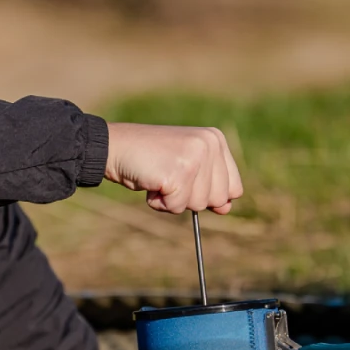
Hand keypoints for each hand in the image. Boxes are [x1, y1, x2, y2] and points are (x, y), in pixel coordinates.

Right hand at [104, 123, 242, 213]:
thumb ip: (209, 184)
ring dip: (174, 200)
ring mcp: (195, 158)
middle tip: (170, 176)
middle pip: (219, 199)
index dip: (211, 194)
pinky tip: (151, 182)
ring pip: (198, 205)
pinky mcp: (177, 173)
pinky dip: (159, 202)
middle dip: (192, 197)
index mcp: (216, 140)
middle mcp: (209, 145)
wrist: (115, 145)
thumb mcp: (186, 165)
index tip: (190, 183)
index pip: (234, 188)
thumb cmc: (150, 157)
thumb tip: (226, 209)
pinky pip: (176, 207)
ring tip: (159, 177)